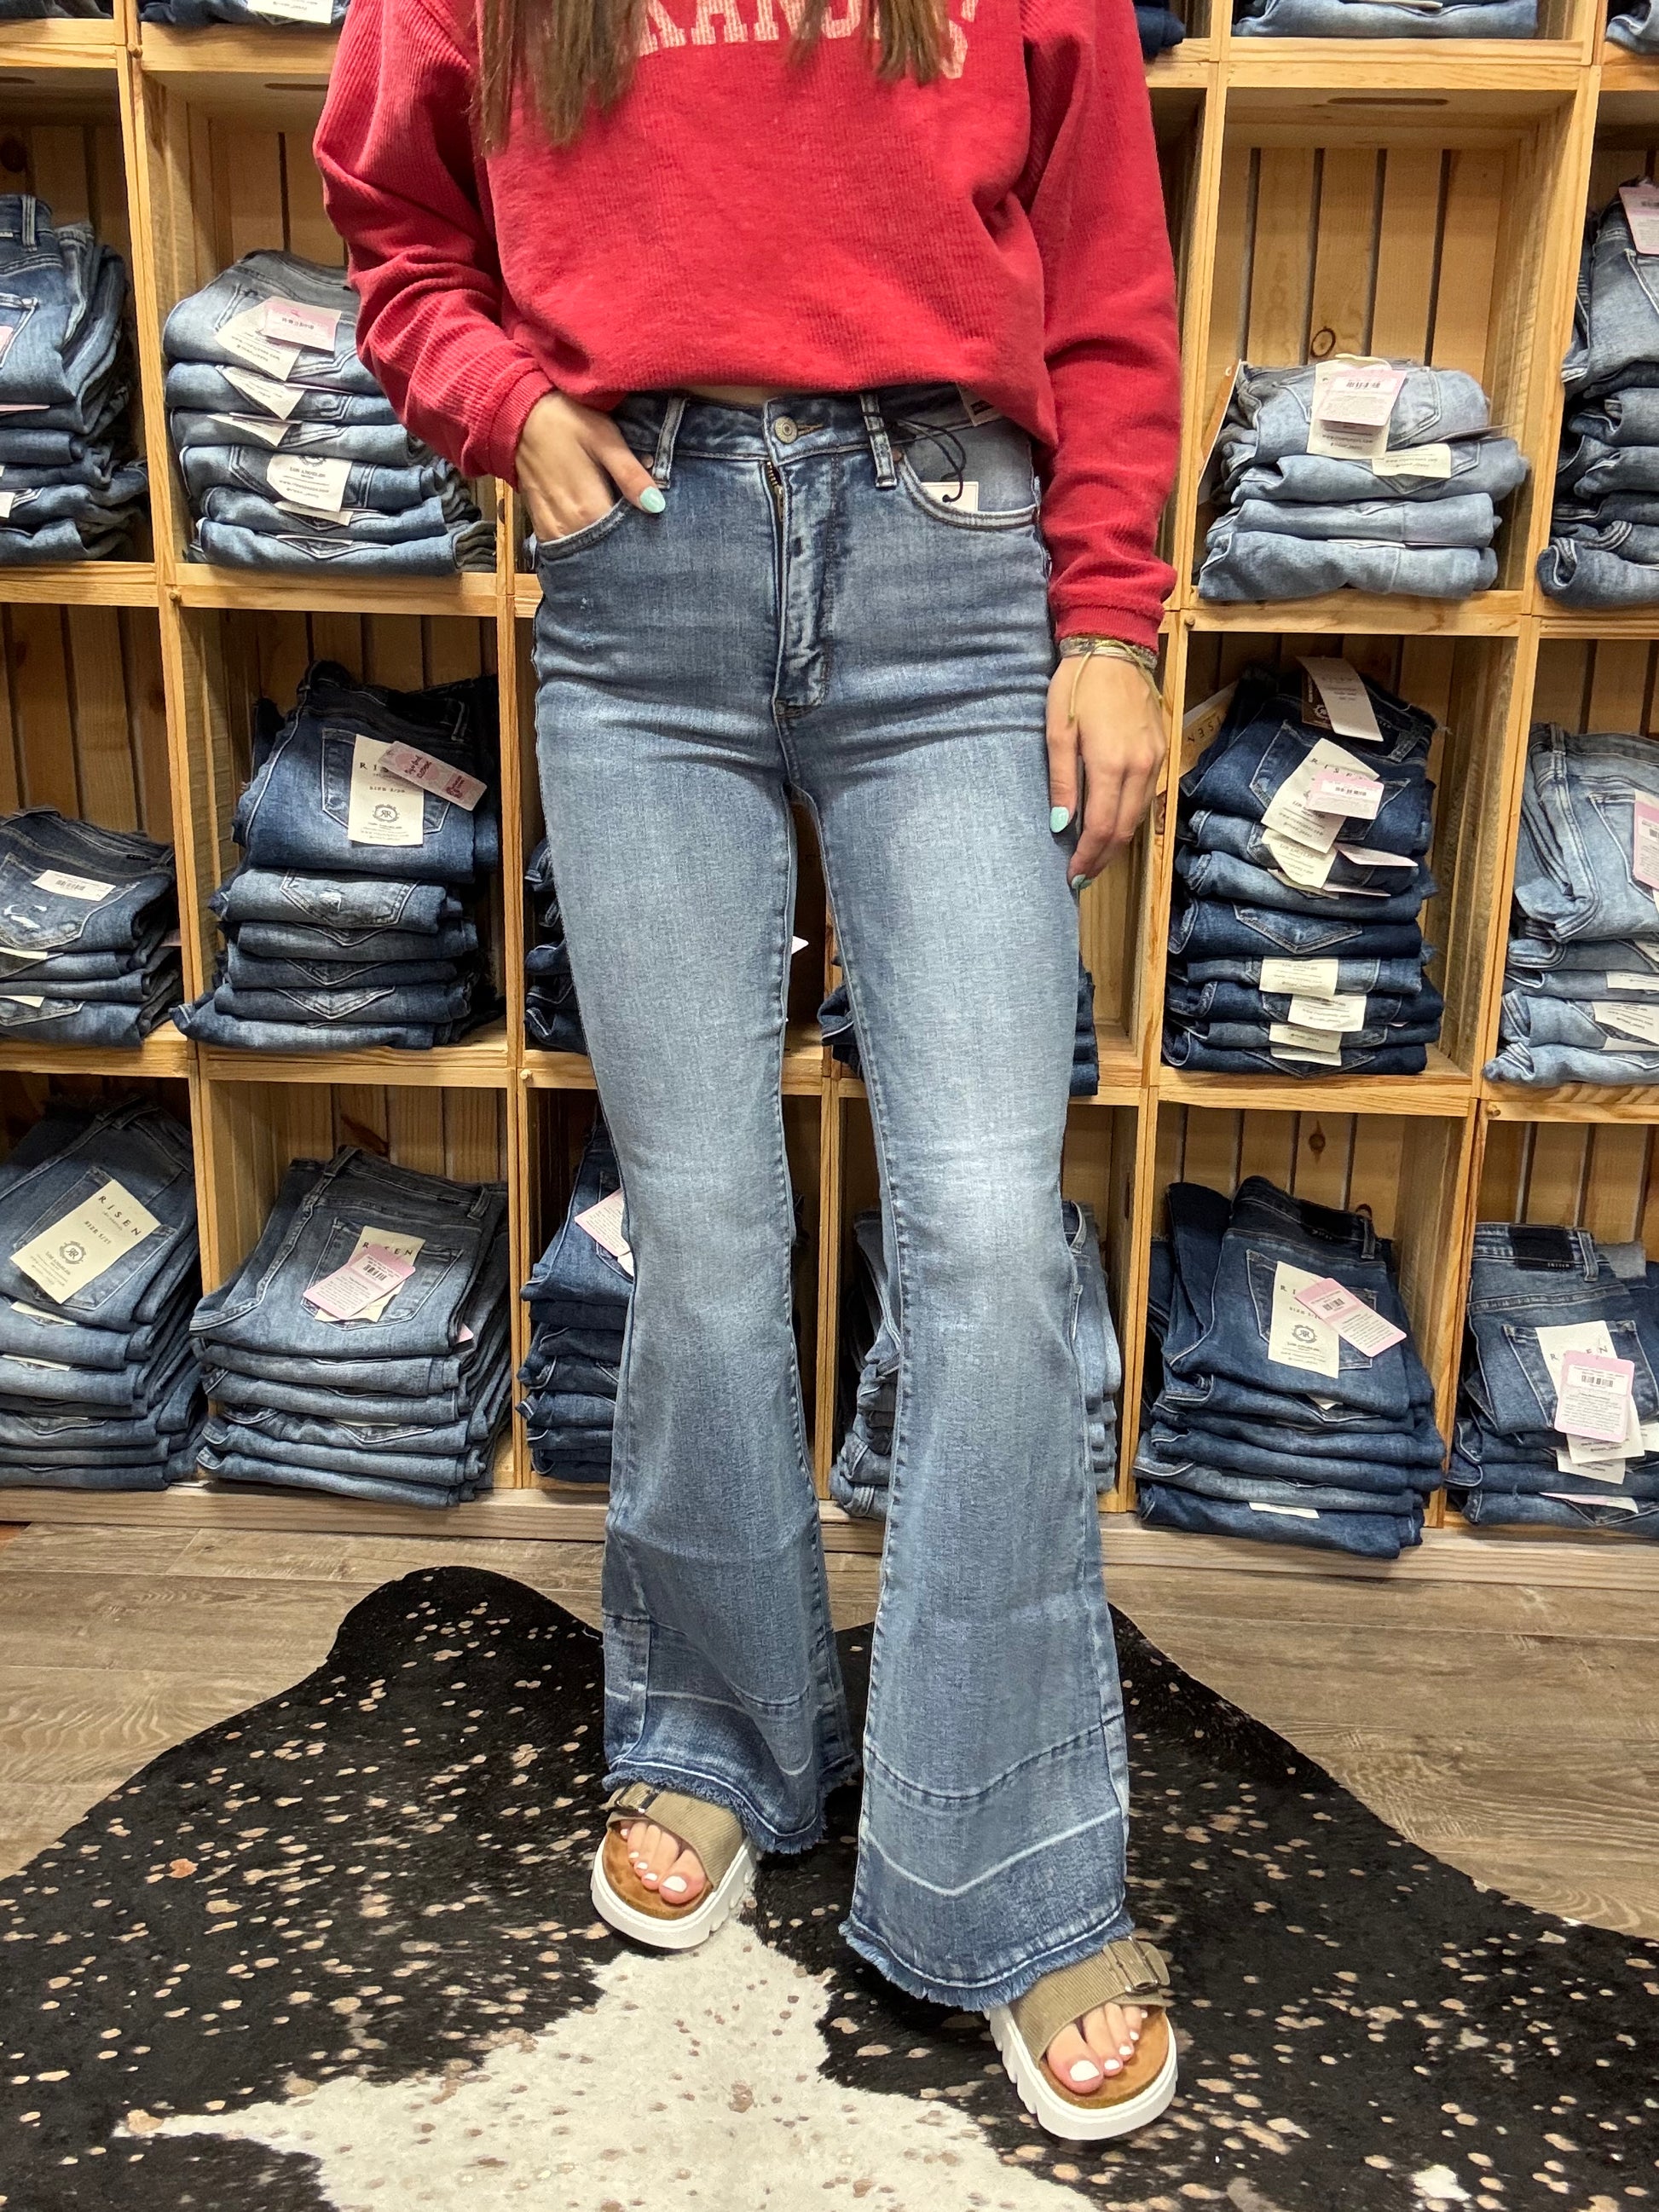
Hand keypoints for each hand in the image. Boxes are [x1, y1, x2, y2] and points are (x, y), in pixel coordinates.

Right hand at [515, 390, 663, 541]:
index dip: (640, 538)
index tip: (652, 531)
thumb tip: (656, 506)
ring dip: (601, 548)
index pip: (623, 541)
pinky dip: (580, 545)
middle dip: (622, 546)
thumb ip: (629, 474)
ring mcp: (551, 528)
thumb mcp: (605, 439)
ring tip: (618, 536)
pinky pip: (563, 547)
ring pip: (583, 553)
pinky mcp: (539, 524)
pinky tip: (593, 535)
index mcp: (588, 509)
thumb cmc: (567, 422)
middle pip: (603, 551)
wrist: (518, 416)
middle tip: (639, 534)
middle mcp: (568, 526)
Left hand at [1046, 651, 1165, 887]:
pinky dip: (1129, 817)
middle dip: (1102, 858)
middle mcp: (1141, 767)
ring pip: (1138, 816)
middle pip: (1124, 829)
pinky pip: (1147, 796)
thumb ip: (1062, 781)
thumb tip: (1061, 825)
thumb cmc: (1077, 686)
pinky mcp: (1162, 751)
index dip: (1088, 857)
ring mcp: (1156, 760)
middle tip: (1081, 876)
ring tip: (1095, 857)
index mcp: (1112, 764)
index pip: (1102, 827)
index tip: (1073, 876)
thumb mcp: (1057, 731)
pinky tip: (1113, 823)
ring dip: (1116, 841)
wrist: (1114, 647)